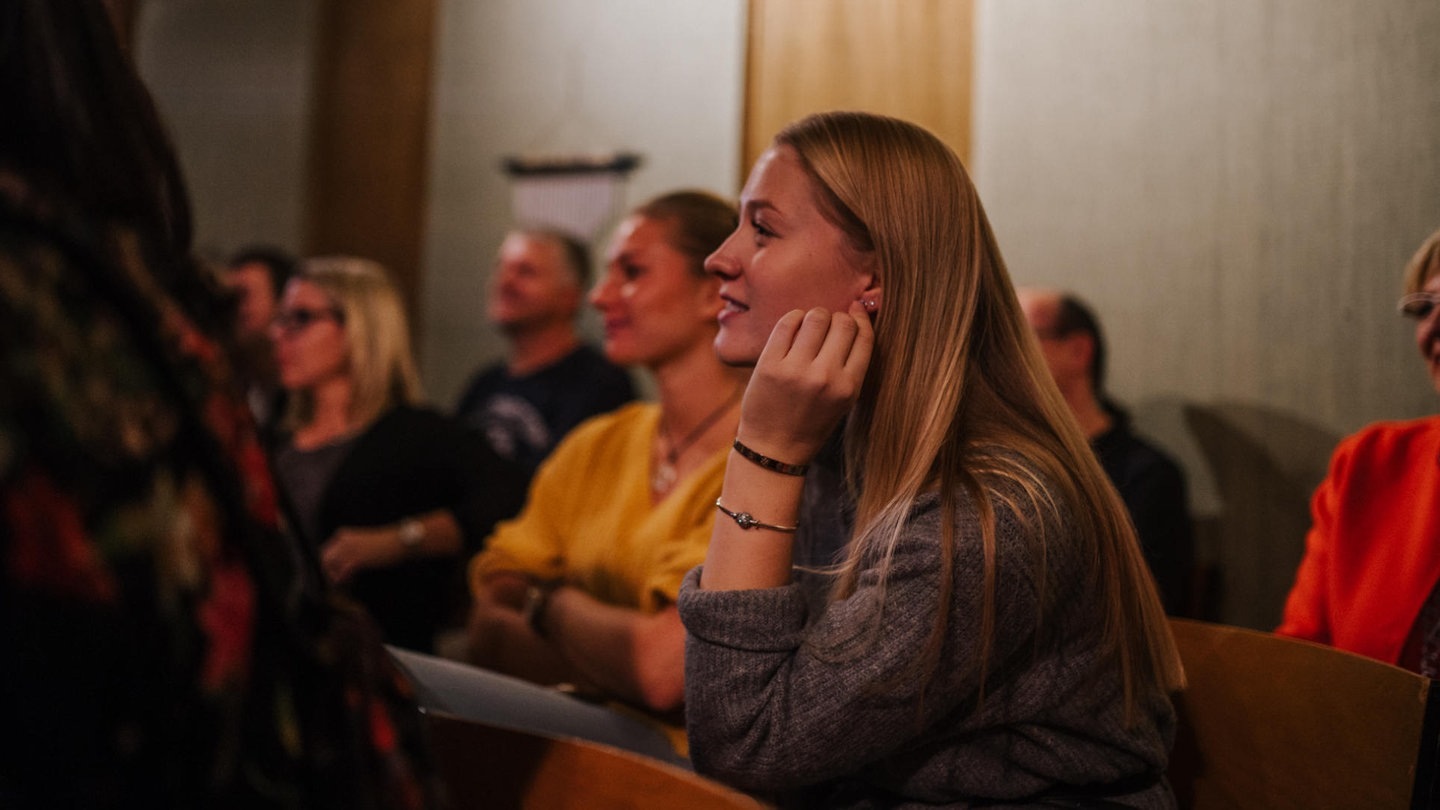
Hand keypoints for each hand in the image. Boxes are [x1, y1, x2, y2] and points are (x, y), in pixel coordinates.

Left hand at [319, 525, 402, 583]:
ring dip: (334, 578)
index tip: (333, 574)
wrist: (399, 541)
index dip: (328, 565)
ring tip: (345, 584)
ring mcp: (349, 550)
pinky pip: (342, 574)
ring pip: (330, 568)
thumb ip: (351, 550)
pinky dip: (344, 581)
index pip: (325, 552)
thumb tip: (343, 565)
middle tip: (336, 583)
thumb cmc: (385, 543)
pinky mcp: (357, 560)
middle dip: (328, 573)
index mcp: (342, 535)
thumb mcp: (363, 542)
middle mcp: (342, 541)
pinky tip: (351, 583)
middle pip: (324, 560)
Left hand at [737, 300, 873, 463]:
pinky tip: (794, 326)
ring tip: (810, 326)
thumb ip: (851, 365)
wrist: (774, 449)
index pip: (864, 337)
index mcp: (848, 387)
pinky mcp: (770, 365)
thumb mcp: (843, 401)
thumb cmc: (811, 422)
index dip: (861, 318)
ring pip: (816, 317)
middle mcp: (825, 377)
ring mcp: (796, 370)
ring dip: (816, 315)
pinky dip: (794, 318)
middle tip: (828, 326)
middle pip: (842, 323)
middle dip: (838, 317)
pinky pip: (787, 323)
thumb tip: (855, 316)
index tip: (855, 310)